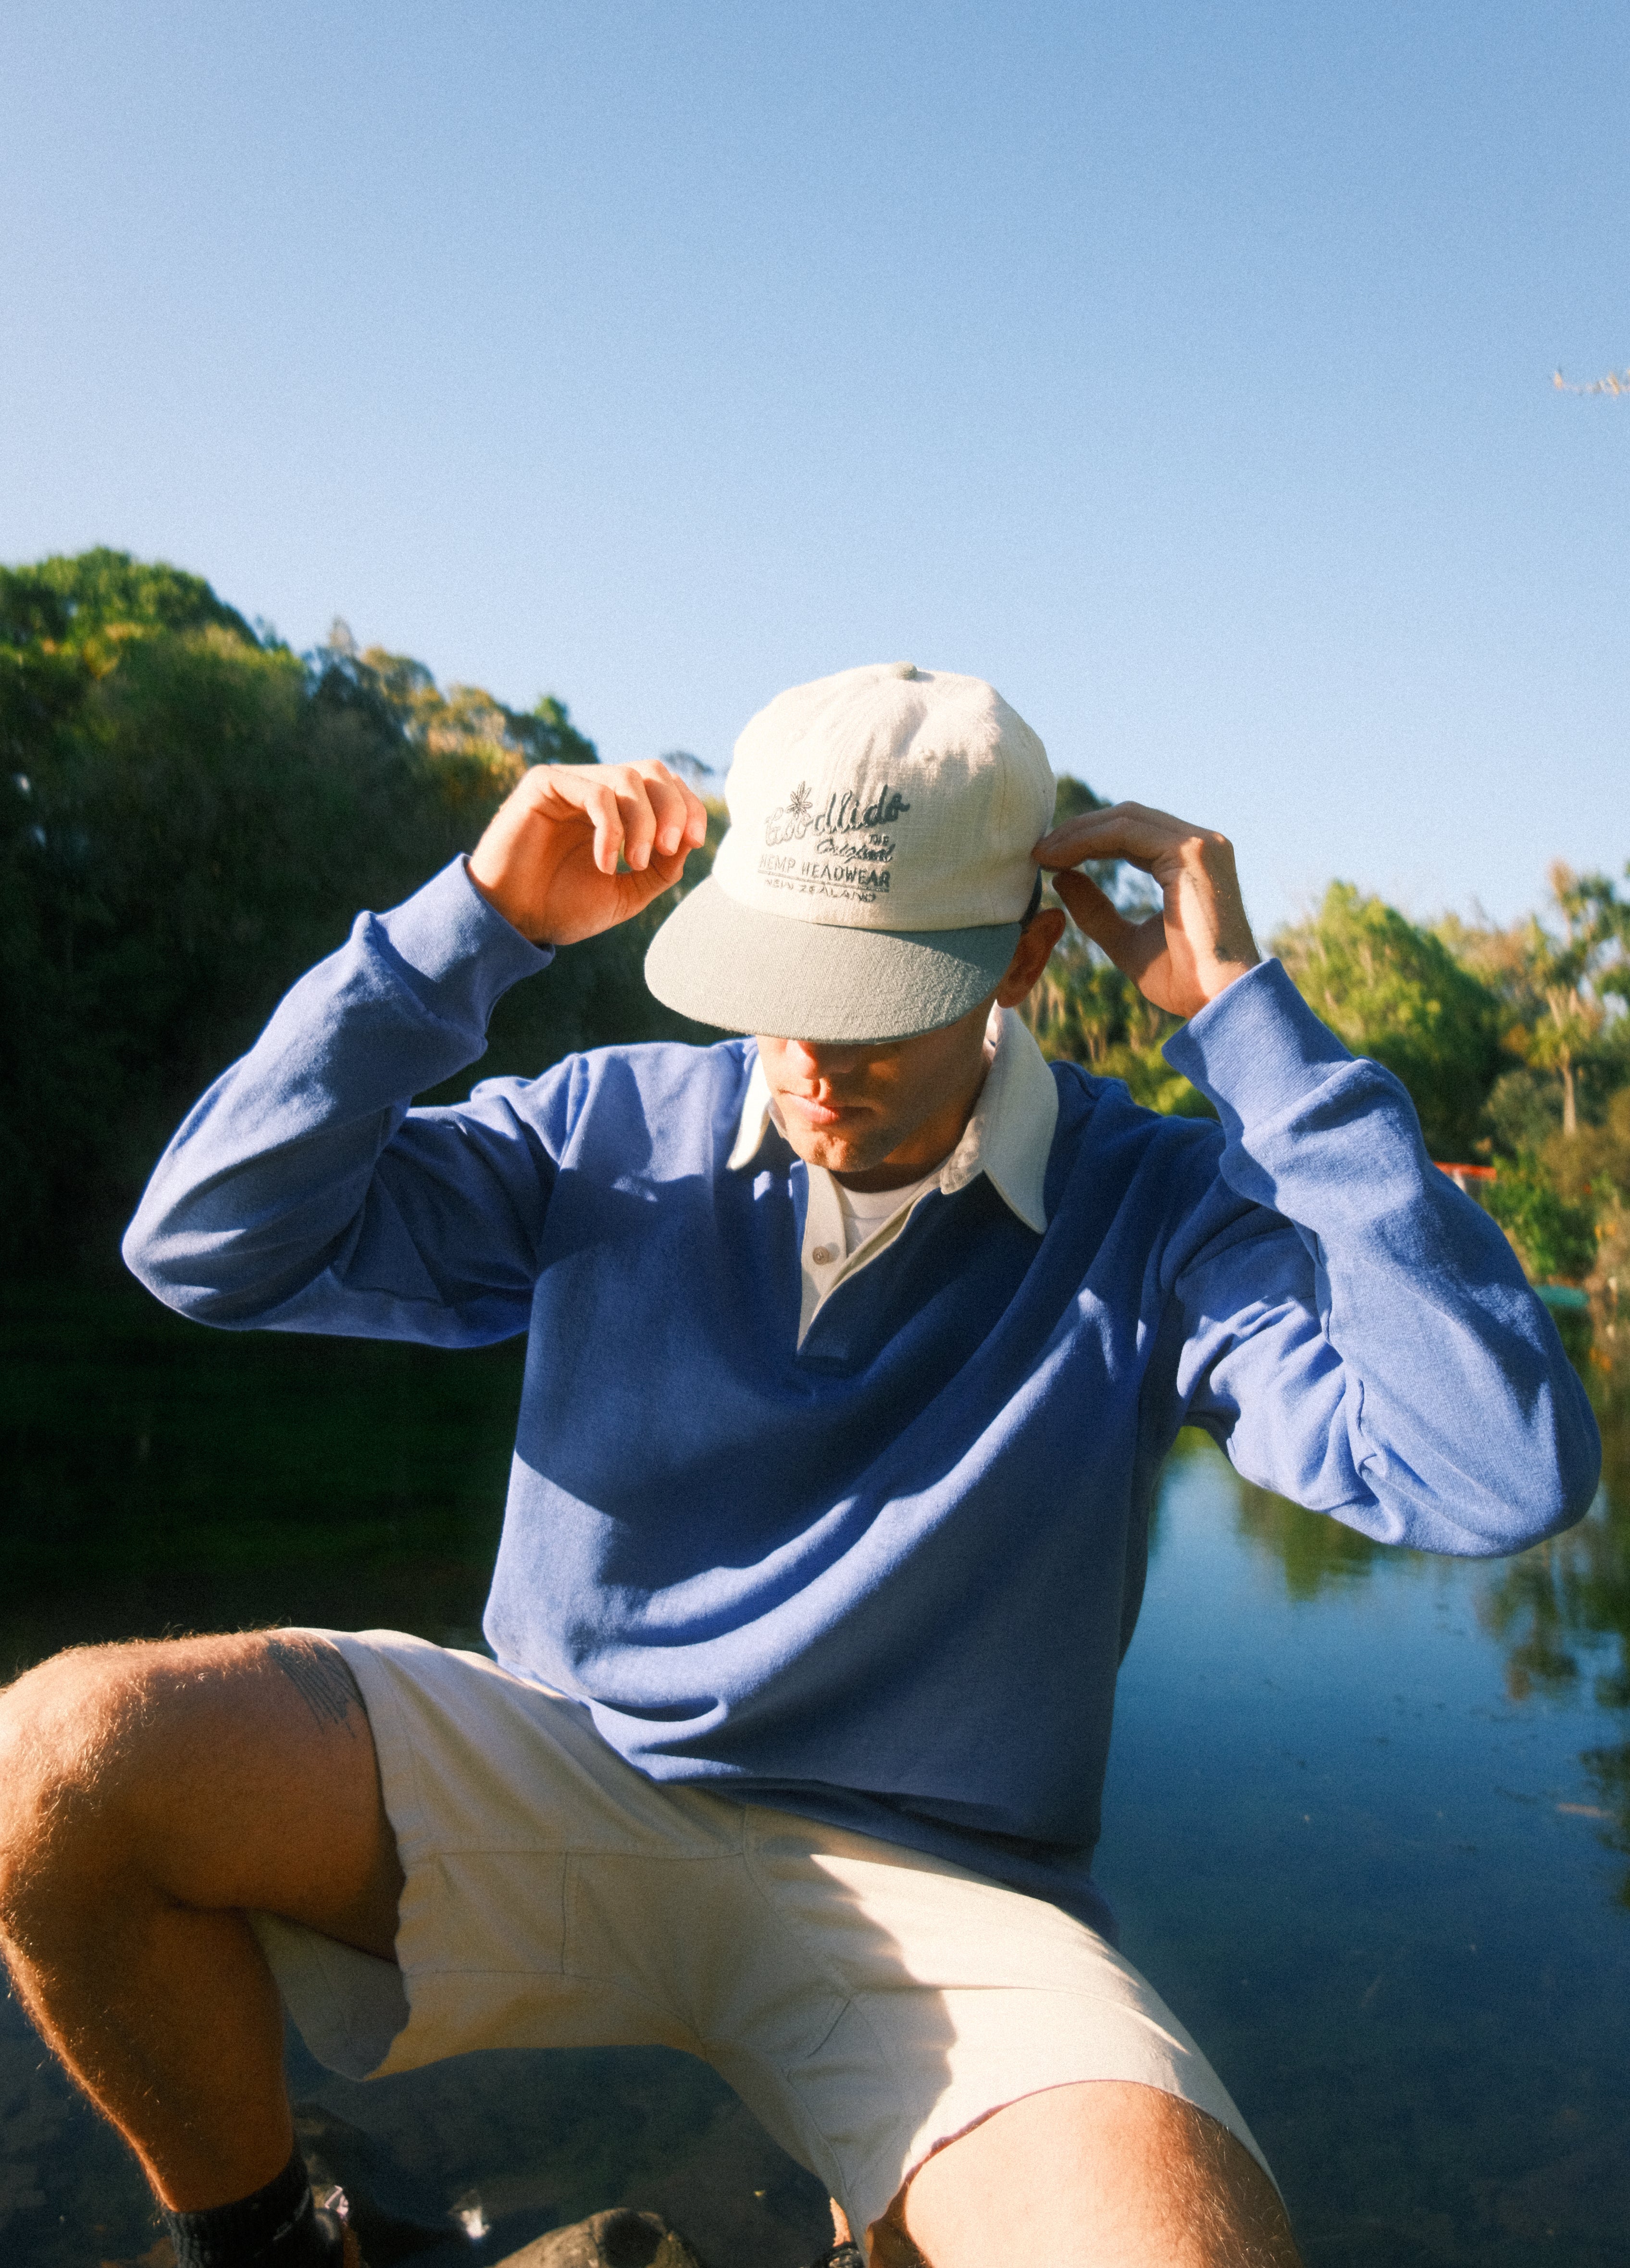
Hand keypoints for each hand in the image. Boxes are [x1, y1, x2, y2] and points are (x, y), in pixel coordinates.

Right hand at [467, 761, 709, 945]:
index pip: (665, 785)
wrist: (512, 921)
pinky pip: (595, 791)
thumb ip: (661, 868)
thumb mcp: (627, 894)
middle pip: (653, 771)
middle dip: (673, 807)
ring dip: (643, 822)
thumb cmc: (562, 908)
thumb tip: (691, 839)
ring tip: (633, 863)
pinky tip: (604, 863)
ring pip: (628, 779)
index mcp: (616, 809)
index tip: (696, 841)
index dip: (688, 806)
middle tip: (666, 849)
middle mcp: (595, 789)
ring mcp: (569, 782)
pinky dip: (611, 828)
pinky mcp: (544, 783)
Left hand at [1033, 801, 1259, 1018]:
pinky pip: (1128, 833)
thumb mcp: (1127, 943)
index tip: (1047, 858)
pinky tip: (1058, 858)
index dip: (1087, 840)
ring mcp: (1200, 844)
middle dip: (1078, 830)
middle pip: (1127, 818)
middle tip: (1037, 851)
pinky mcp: (1192, 852)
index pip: (1131, 834)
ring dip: (1078, 833)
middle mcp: (1201, 845)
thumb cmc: (1185, 981)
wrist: (1220, 1001)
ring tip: (1042, 854)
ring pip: (1126, 819)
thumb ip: (1097, 911)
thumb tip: (1061, 878)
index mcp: (1190, 863)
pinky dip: (1089, 840)